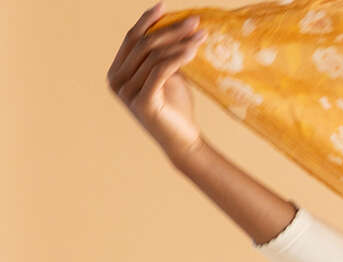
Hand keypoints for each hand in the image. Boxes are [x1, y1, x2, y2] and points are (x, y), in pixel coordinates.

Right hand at [106, 5, 206, 162]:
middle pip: (143, 45)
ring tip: (200, 37)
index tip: (165, 7)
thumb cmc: (176, 108)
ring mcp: (127, 93)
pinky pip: (161, 70)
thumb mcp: (166, 73)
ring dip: (179, 43)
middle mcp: (116, 81)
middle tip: (194, 21)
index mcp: (117, 72)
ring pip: (154, 56)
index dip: (147, 21)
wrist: (184, 142)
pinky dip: (178, 58)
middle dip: (170, 30)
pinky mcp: (142, 102)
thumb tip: (167, 22)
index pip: (131, 39)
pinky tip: (193, 51)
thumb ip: (160, 52)